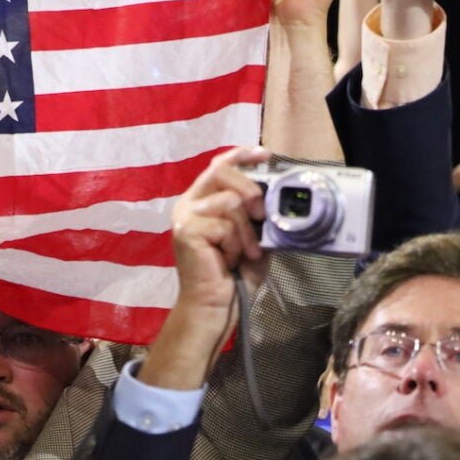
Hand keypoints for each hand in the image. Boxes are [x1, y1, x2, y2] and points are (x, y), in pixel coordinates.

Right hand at [170, 147, 271, 313]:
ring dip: (245, 231)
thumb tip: (274, 194)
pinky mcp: (186, 230)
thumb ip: (256, 214)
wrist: (214, 305)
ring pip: (230, 201)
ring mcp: (185, 216)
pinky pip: (225, 225)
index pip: (219, 166)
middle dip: (250, 191)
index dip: (241, 155)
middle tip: (260, 216)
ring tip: (244, 253)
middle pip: (222, 172)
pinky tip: (229, 261)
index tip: (265, 154)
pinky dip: (236, 245)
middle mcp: (190, 203)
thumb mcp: (252, 236)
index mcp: (203, 201)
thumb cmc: (234, 275)